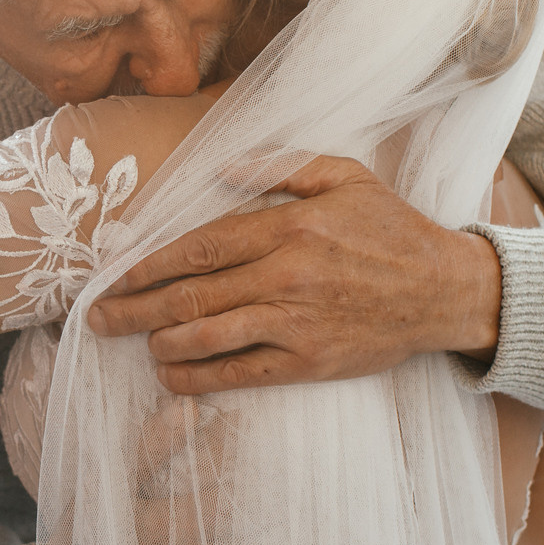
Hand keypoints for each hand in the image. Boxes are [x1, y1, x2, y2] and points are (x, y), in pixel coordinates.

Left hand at [83, 156, 502, 393]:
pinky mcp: (310, 362)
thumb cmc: (391, 229)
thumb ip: (279, 167)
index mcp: (288, 226)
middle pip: (190, 294)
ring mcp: (297, 323)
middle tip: (96, 318)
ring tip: (133, 343)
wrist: (447, 290)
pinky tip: (171, 378)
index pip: (198, 247)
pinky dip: (197, 378)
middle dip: (134, 308)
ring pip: (207, 336)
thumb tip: (218, 169)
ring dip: (159, 343)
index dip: (146, 264)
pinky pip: (240, 374)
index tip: (111, 276)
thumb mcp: (344, 176)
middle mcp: (286, 275)